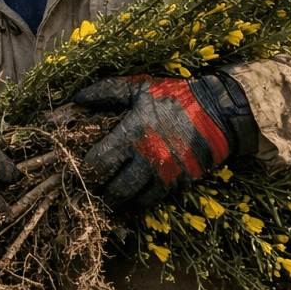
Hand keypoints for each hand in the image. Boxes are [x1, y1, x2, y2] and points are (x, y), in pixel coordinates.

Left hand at [73, 73, 259, 209]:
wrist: (218, 113)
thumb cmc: (176, 97)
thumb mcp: (141, 87)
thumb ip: (107, 91)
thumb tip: (77, 99)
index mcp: (132, 134)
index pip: (97, 164)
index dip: (81, 172)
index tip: (72, 172)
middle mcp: (146, 159)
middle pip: (111, 189)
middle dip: (94, 192)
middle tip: (82, 191)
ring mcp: (163, 175)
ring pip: (129, 201)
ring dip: (113, 201)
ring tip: (101, 198)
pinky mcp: (177, 184)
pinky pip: (149, 202)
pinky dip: (135, 202)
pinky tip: (127, 196)